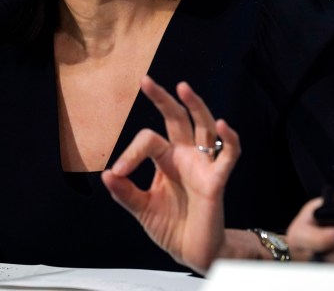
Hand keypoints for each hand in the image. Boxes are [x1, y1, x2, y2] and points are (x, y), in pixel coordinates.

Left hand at [101, 75, 240, 274]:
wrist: (191, 253)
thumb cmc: (170, 226)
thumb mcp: (141, 208)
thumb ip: (125, 192)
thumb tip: (105, 174)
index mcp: (166, 159)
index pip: (148, 140)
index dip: (130, 153)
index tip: (116, 173)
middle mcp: (185, 155)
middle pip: (177, 118)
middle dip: (163, 99)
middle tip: (145, 80)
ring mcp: (203, 165)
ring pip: (203, 127)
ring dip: (195, 106)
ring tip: (182, 88)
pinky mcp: (217, 180)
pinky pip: (228, 155)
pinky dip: (229, 139)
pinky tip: (221, 125)